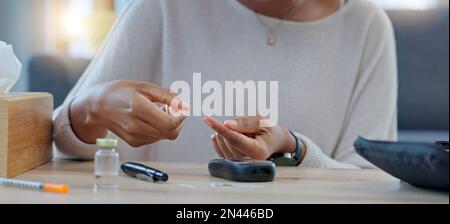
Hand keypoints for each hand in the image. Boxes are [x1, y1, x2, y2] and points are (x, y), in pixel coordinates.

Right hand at [70, 80, 187, 146]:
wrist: (97, 106)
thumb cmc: (121, 92)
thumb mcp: (145, 87)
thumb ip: (167, 96)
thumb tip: (185, 106)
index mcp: (138, 108)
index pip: (170, 123)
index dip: (181, 117)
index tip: (180, 108)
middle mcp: (135, 126)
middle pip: (171, 133)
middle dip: (178, 122)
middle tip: (172, 109)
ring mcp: (134, 137)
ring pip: (165, 136)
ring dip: (169, 125)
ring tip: (158, 111)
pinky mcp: (134, 142)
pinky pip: (157, 138)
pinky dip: (160, 129)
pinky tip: (150, 119)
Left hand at [204, 116, 299, 160]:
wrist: (273, 140)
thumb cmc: (268, 129)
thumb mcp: (261, 121)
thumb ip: (245, 123)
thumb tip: (226, 124)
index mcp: (257, 152)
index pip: (235, 139)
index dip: (221, 128)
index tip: (207, 118)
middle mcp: (246, 161)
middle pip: (226, 138)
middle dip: (231, 126)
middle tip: (246, 126)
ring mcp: (236, 163)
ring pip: (219, 140)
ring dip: (227, 130)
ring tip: (243, 131)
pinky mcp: (228, 160)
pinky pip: (216, 143)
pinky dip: (221, 134)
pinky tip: (231, 133)